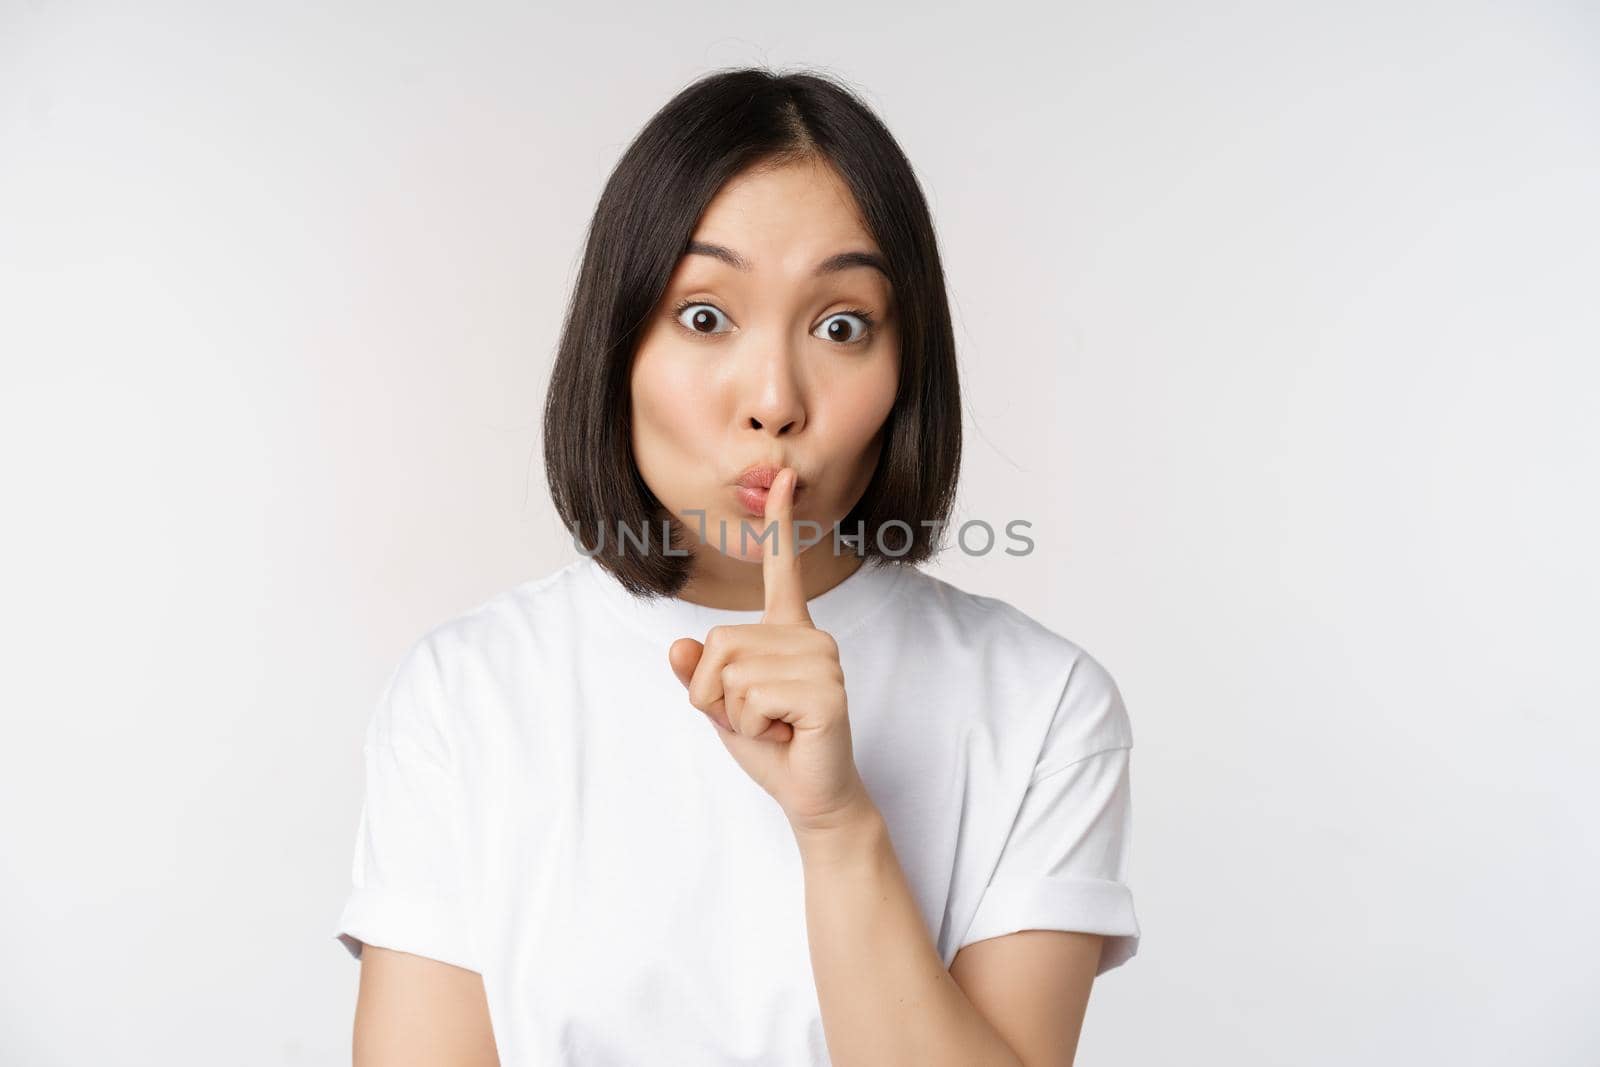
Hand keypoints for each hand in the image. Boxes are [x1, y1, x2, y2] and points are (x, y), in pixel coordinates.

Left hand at [667, 468, 871, 833]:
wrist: (812, 796)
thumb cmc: (772, 747)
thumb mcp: (721, 708)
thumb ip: (700, 675)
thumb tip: (679, 646)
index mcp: (788, 631)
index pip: (782, 570)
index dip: (780, 525)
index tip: (784, 478)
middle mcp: (810, 635)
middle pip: (719, 643)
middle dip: (717, 694)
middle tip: (759, 719)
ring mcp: (822, 660)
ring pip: (730, 673)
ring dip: (735, 715)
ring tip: (774, 727)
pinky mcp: (825, 691)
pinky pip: (749, 699)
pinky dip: (752, 728)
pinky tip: (787, 735)